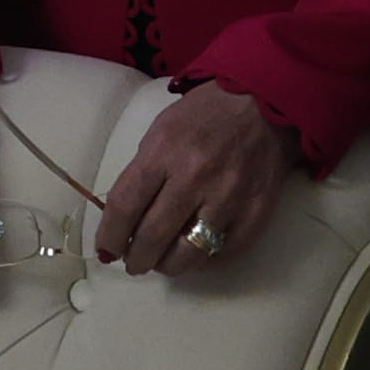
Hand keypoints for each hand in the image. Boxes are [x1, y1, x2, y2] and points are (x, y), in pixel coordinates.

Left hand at [93, 83, 297, 276]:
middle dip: (137, 259)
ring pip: (190, 253)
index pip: (125, 205)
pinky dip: (206, 262)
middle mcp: (194, 177)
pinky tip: (195, 257)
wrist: (263, 104)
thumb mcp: (160, 130)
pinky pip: (226, 253)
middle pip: (154, 235)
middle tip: (134, 264)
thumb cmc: (204, 114)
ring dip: (169, 266)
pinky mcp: (257, 211)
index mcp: (163, 152)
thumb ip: (143, 172)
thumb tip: (125, 217)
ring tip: (162, 264)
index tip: (106, 250)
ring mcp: (229, 197)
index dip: (110, 236)